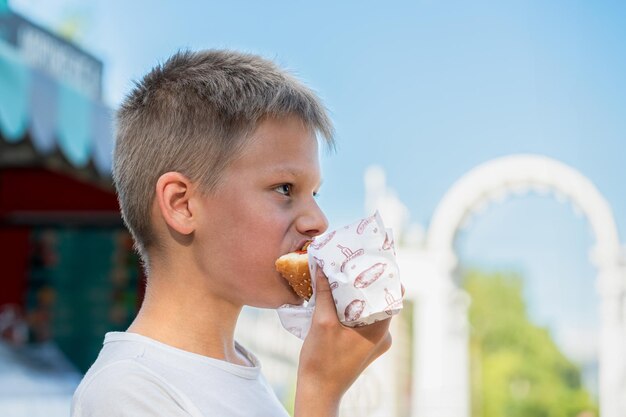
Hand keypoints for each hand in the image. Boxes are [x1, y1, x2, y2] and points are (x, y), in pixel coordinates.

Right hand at [294, 269, 391, 416]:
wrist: (318, 391)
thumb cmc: (322, 361)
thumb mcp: (322, 322)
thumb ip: (325, 294)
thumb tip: (322, 268)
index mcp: (380, 330)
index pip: (392, 295)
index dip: (384, 277)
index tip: (373, 260)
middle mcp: (383, 336)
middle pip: (380, 301)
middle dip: (366, 283)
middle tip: (354, 264)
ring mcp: (374, 343)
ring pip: (370, 311)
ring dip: (358, 297)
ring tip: (344, 278)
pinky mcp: (364, 347)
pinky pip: (363, 322)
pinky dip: (353, 310)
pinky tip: (338, 300)